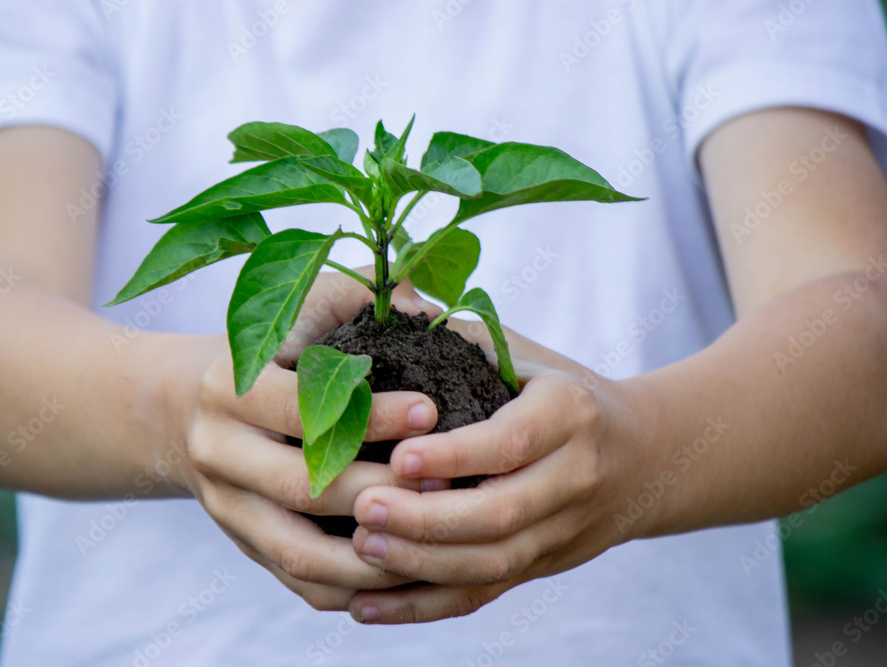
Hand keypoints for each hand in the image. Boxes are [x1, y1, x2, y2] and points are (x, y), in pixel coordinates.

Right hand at [175, 272, 441, 611]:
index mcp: (227, 387)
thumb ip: (354, 294)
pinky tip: (408, 574)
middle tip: (447, 483)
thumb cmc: (265, 351)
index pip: (303, 408)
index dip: (372, 415)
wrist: (182, 409)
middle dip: (382, 490)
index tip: (431, 410)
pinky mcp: (243, 545)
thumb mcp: (297, 306)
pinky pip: (302, 583)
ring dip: (375, 557)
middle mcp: (217, 451)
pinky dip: (357, 588)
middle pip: (303, 488)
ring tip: (437, 540)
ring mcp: (226, 508)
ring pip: (302, 553)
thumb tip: (427, 304)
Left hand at [346, 326, 660, 623]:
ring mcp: (563, 530)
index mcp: (571, 413)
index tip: (399, 457)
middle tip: (363, 509)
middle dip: (428, 521)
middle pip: (502, 515)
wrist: (645, 455)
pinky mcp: (543, 566)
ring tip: (360, 549)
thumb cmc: (560, 391)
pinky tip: (367, 606)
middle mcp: (575, 477)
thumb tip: (383, 316)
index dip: (456, 456)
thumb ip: (465, 342)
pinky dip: (424, 606)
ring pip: (493, 564)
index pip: (512, 442)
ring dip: (422, 565)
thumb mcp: (528, 355)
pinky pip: (484, 594)